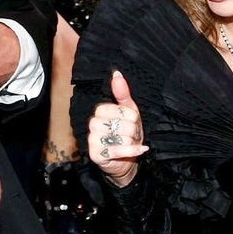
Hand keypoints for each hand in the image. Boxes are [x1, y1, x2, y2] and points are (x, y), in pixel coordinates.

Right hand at [88, 70, 147, 186]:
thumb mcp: (129, 112)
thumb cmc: (127, 134)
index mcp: (100, 111)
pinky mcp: (96, 155)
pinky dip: (132, 150)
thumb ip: (123, 94)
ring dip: (132, 142)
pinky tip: (140, 149)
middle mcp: (92, 124)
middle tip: (133, 135)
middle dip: (132, 130)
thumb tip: (116, 74)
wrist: (127, 160)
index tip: (133, 122)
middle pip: (119, 123)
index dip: (131, 117)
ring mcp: (92, 140)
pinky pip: (117, 150)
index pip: (119, 109)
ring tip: (132, 143)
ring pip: (120, 137)